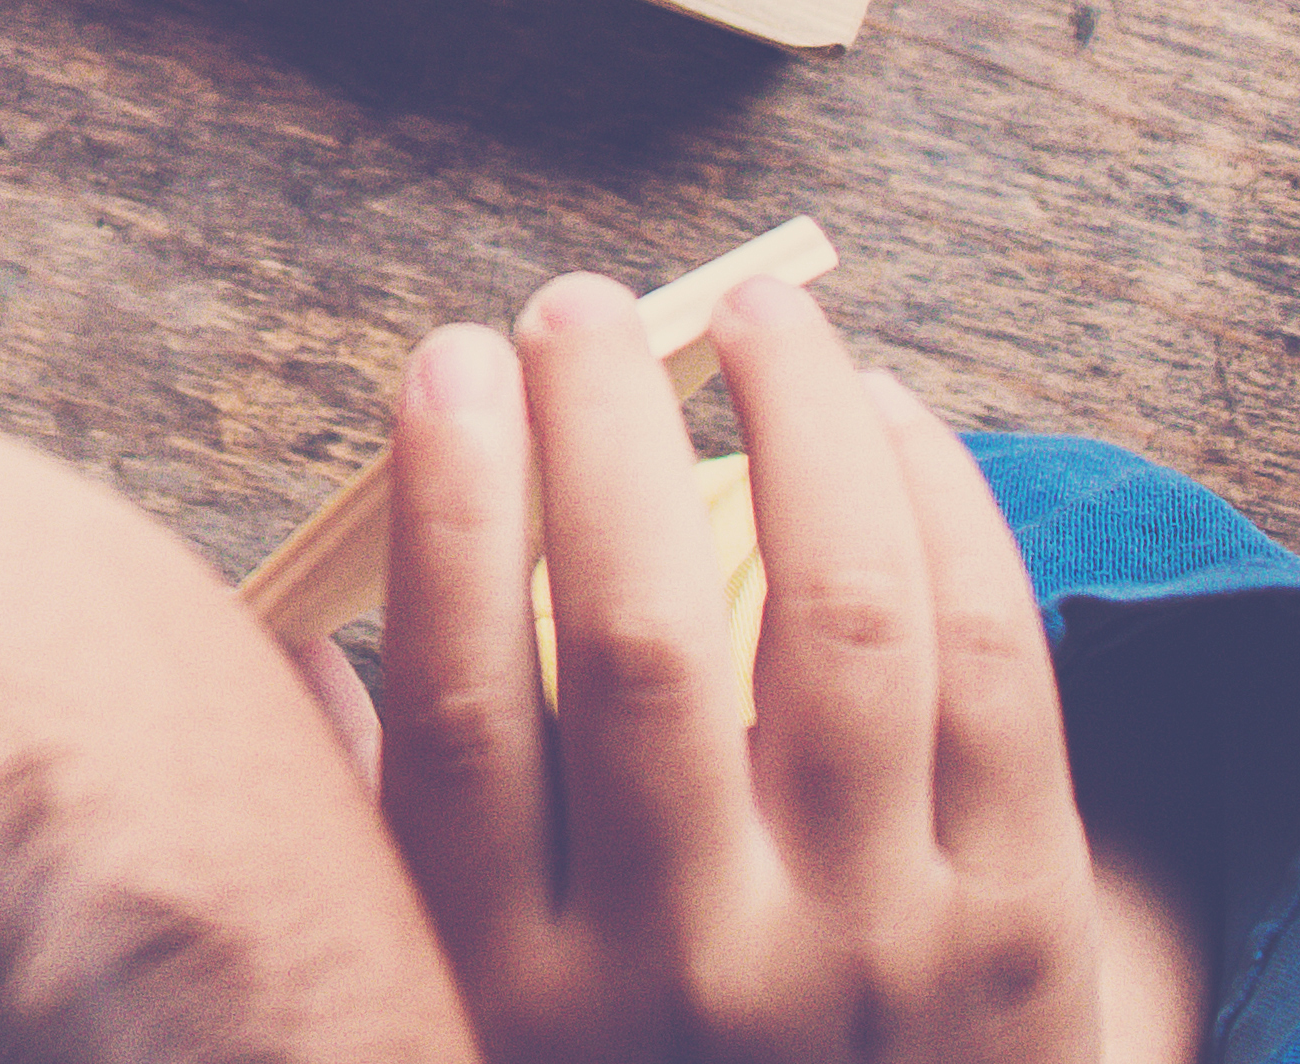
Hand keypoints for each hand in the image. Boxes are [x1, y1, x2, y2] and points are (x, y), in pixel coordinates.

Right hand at [365, 275, 1107, 1063]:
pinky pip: (995, 669)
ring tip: (760, 311)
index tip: (448, 358)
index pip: (461, 688)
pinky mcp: (1023, 937)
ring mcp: (871, 951)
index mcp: (513, 978)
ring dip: (799, 418)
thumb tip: (276, 642)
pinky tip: (890, 419)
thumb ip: (374, 838)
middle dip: (599, 422)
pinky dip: (941, 509)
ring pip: (843, 614)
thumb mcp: (459, 1007)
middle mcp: (687, 967)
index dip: (450, 494)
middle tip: (578, 306)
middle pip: (637, 629)